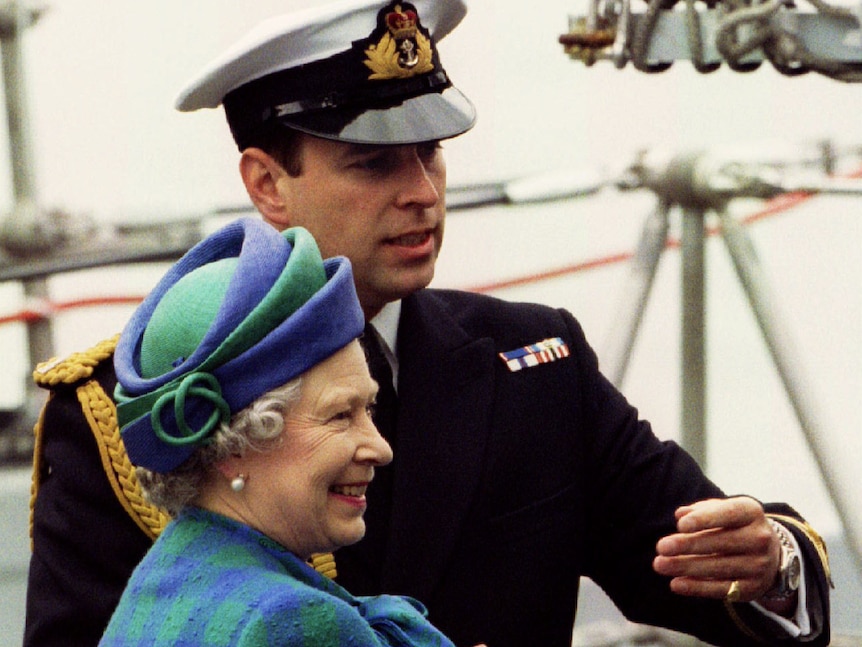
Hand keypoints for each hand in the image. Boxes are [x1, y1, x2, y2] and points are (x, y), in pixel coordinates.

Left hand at [653, 497, 781, 603]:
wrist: (770, 554)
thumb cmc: (735, 526)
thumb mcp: (723, 511)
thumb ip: (701, 510)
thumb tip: (680, 514)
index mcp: (751, 512)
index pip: (728, 514)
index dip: (704, 519)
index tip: (680, 525)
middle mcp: (759, 538)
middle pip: (720, 542)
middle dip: (688, 545)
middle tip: (661, 547)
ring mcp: (758, 565)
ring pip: (718, 567)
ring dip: (686, 567)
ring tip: (660, 564)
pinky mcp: (752, 588)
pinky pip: (721, 589)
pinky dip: (697, 587)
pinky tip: (676, 584)